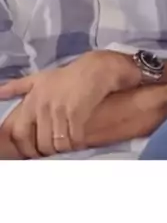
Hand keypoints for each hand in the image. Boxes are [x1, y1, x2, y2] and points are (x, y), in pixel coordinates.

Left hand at [0, 51, 140, 157]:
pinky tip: (80, 139)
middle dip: (50, 150)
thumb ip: (16, 87)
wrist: (95, 69)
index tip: (36, 152)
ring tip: (69, 143)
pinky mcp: (77, 113)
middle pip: (42, 143)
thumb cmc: (66, 76)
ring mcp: (60, 110)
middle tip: (57, 148)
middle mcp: (43, 106)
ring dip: (65, 148)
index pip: (20, 133)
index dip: (27, 148)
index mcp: (31, 101)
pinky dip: (78, 143)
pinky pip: (74, 139)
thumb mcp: (38, 78)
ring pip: (59, 144)